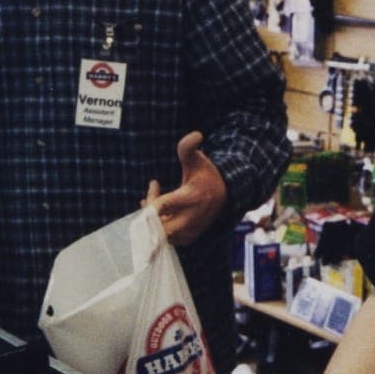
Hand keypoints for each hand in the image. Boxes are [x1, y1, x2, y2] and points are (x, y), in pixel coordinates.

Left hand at [144, 131, 226, 245]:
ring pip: (161, 234)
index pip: (161, 206)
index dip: (151, 197)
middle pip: (159, 227)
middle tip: (149, 198)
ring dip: (153, 220)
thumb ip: (189, 147)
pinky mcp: (188, 238)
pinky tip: (160, 214)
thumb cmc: (207, 175)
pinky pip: (167, 239)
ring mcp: (189, 230)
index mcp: (191, 199)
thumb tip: (196, 134)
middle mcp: (190, 218)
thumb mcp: (198, 159)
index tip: (154, 182)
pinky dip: (160, 228)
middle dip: (149, 214)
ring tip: (153, 203)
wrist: (226, 195)